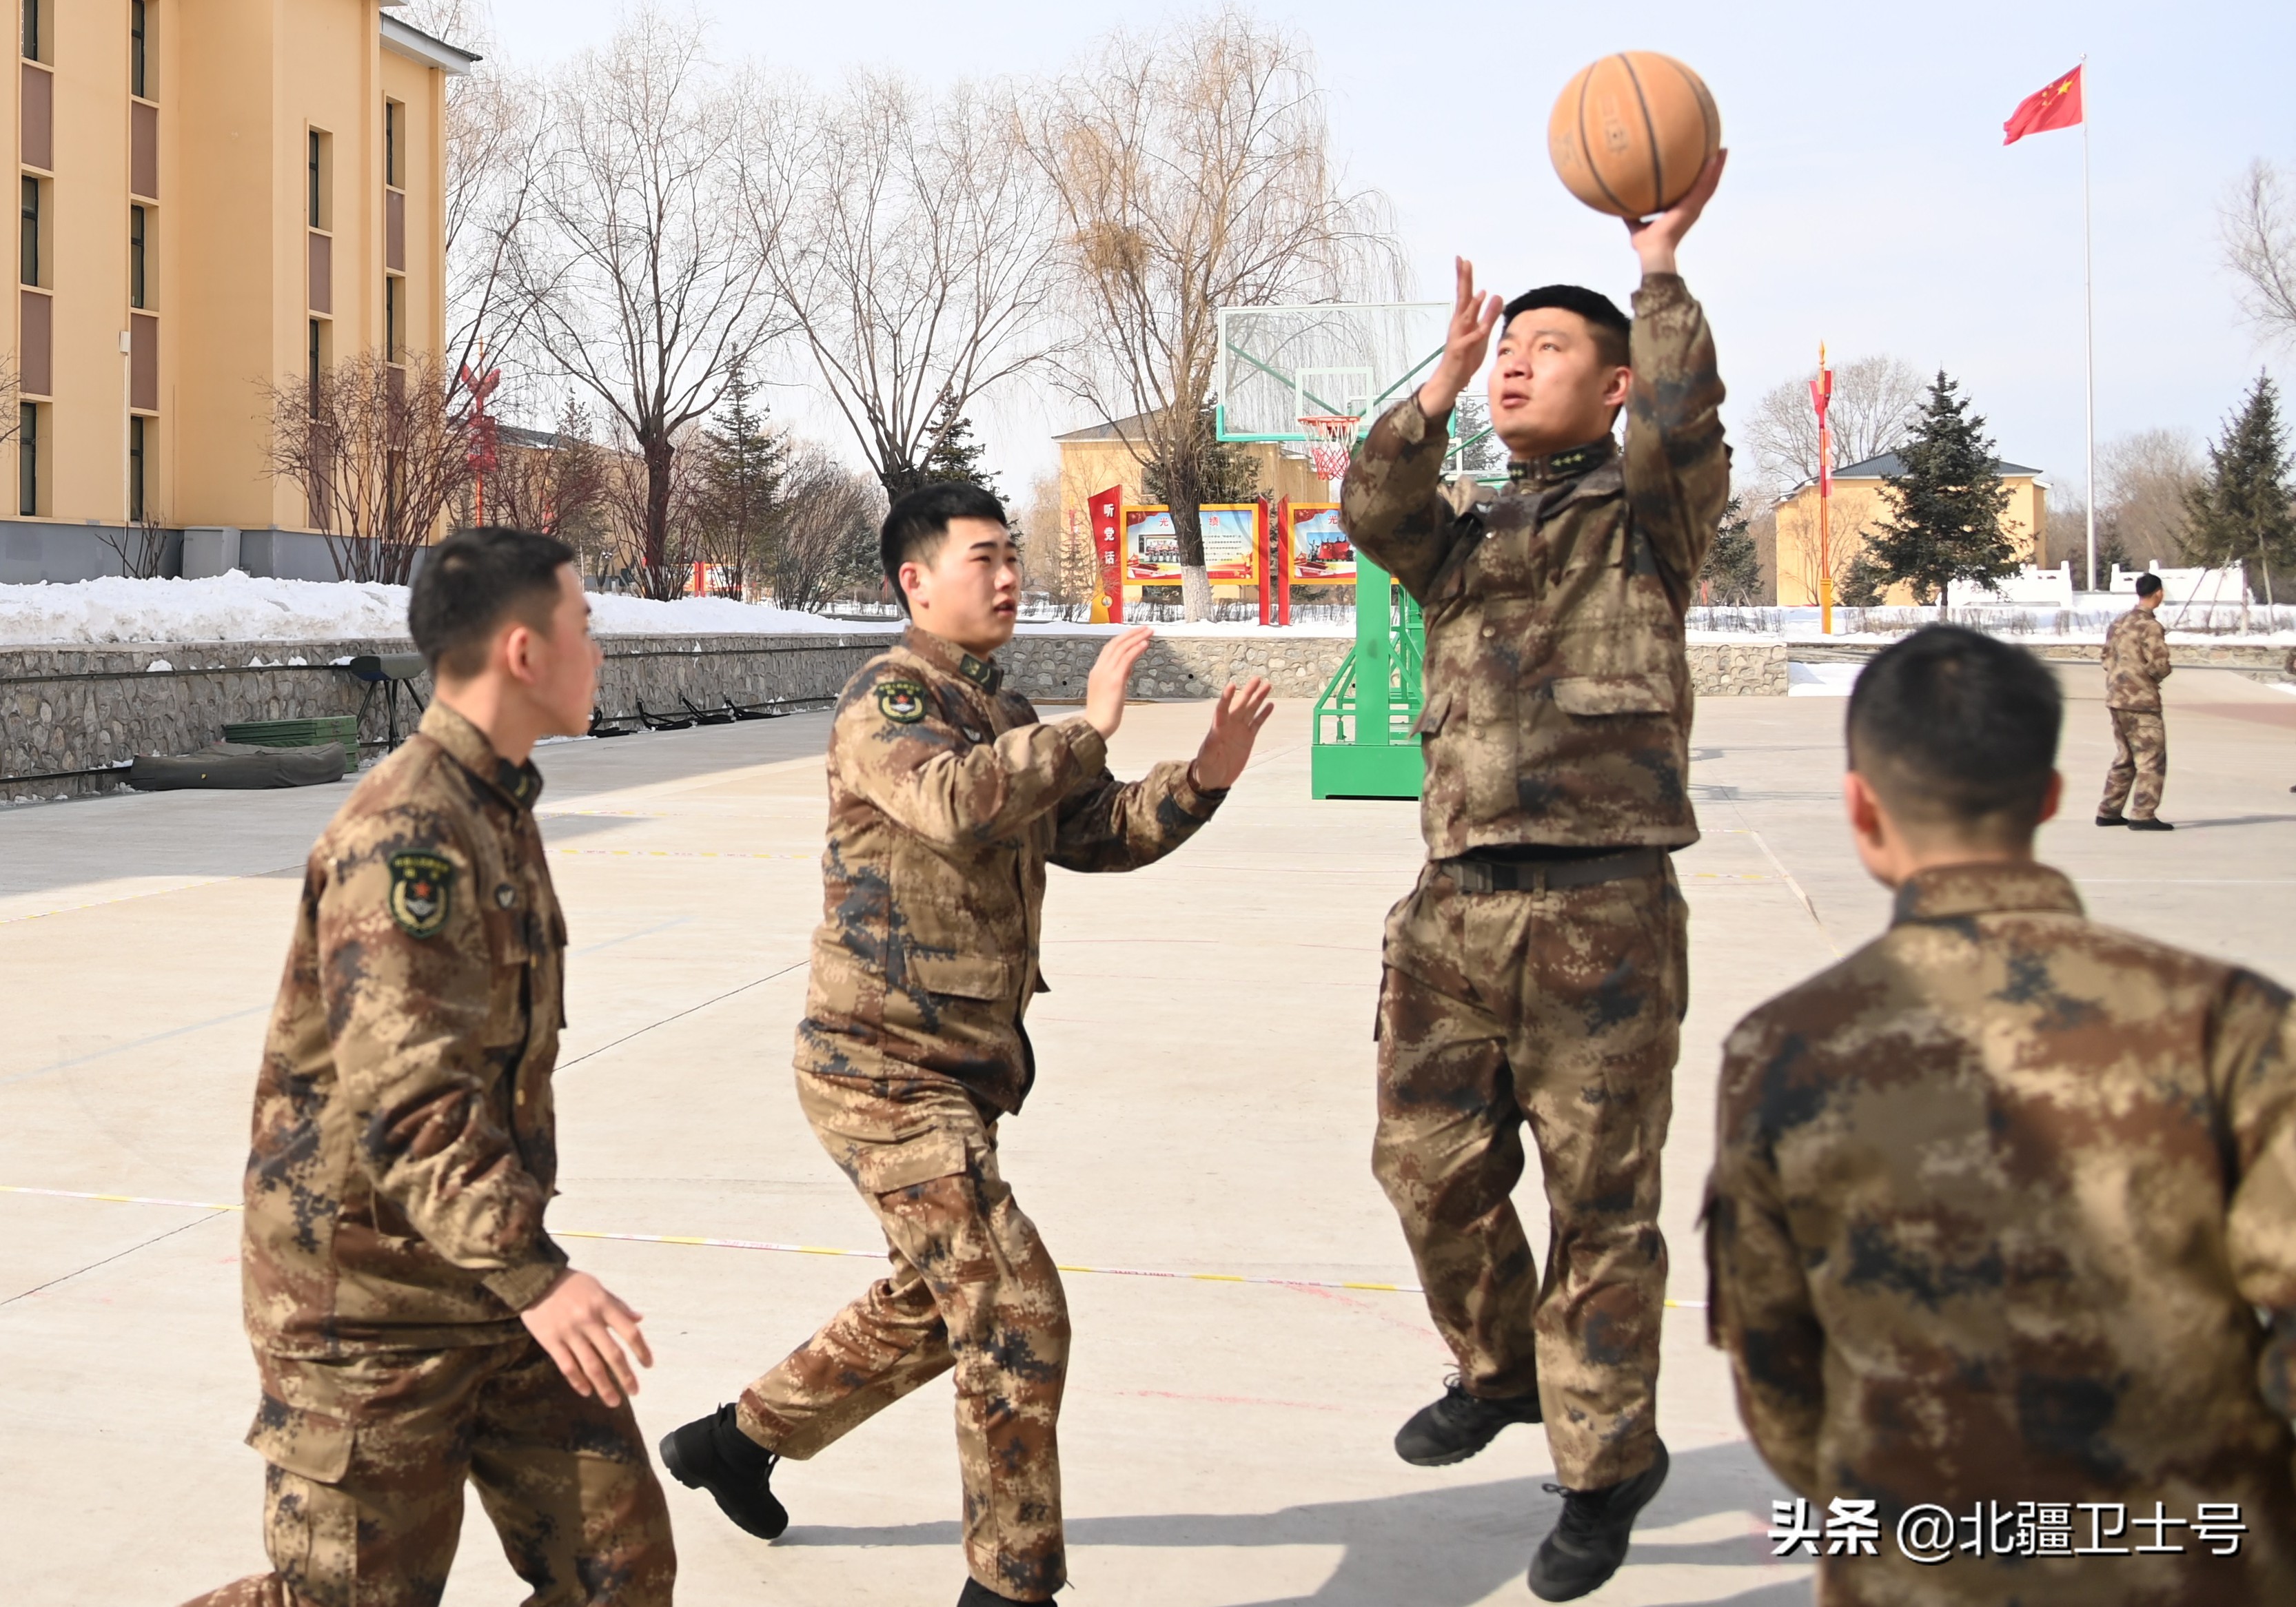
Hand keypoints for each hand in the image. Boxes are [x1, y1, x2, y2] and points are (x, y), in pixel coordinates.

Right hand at [520, 1269, 651, 1408]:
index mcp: (603, 1305)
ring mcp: (569, 1332)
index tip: (648, 1365)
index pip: (629, 1332)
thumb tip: (639, 1319)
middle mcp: (589, 1320)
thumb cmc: (570, 1284)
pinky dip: (578, 1381)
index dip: (642, 1350)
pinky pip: (567, 1366)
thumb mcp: (598, 1288)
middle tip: (634, 1392)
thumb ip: (618, 1305)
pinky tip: (586, 1391)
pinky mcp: (550, 1341)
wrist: (534, 1280)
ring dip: (604, 1387)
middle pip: (612, 1354)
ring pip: (591, 1366)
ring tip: (613, 1401)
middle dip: (625, 1376)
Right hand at [1084, 626, 1152, 737]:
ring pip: (1121, 648)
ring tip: (1148, 633)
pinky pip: (1126, 659)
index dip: (1123, 639)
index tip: (1134, 634)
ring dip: (1136, 638)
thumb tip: (1129, 667)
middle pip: (1115, 644)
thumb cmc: (1102, 714)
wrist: (1095, 726)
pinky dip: (1136, 649)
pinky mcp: (1114, 679)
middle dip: (1131, 634)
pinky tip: (1144, 644)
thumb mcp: (1111, 691)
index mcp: (1097, 672)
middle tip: (1144, 629)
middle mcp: (1100, 669)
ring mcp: (1106, 673)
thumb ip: (1119, 677)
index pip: (1109, 649)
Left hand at [1189, 678, 1274, 790]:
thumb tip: (1214, 734)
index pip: (1222, 709)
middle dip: (1248, 691)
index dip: (1227, 697)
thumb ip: (1211, 746)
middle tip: (1257, 678)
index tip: (1232, 685)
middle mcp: (1229, 726)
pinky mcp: (1248, 738)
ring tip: (1267, 685)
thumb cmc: (1206, 768)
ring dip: (1258, 698)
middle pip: (1240, 705)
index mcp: (1218, 728)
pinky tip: (1270, 705)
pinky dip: (1263, 714)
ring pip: (1251, 710)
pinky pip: (1257, 723)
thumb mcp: (1207, 758)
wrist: (1214, 778)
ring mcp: (1239, 731)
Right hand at [1415, 256, 1502, 421]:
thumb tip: (1498, 295)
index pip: (1465, 294)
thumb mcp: (1483, 333)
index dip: (1465, 277)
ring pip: (1465, 319)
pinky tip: (1482, 328)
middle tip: (1463, 262)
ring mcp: (1458, 338)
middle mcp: (1458, 325)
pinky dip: (1475, 334)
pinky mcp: (1460, 352)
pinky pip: (1469, 342)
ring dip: (1472, 306)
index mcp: (1464, 320)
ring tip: (1480, 292)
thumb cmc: (1466, 358)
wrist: (1451, 380)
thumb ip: (1490, 315)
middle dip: (1463, 281)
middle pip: (1462, 299)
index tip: (1464, 260)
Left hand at [1626, 150, 1725, 276]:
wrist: (1653, 250)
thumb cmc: (1645, 244)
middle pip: (1708, 185)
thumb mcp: (1635, 223)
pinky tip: (1714, 158)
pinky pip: (1705, 186)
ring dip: (1718, 167)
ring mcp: (1695, 207)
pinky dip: (1711, 172)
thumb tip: (1620, 204)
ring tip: (1724, 150)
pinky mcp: (1693, 207)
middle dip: (1714, 169)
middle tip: (1720, 152)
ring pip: (1711, 183)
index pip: (1694, 191)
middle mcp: (1693, 208)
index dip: (1700, 178)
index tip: (1702, 164)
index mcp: (1683, 211)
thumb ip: (1630, 213)